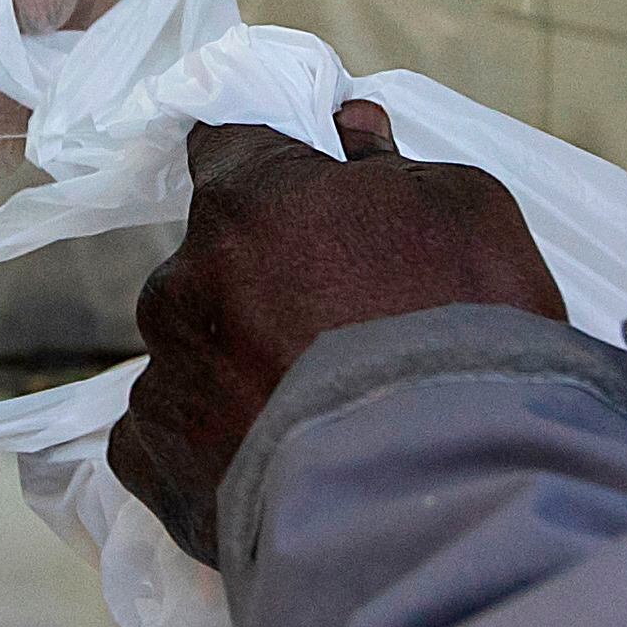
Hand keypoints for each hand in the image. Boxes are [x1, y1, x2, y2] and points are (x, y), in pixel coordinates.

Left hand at [108, 104, 565, 565]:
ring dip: (241, 373)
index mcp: (247, 200)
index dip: (274, 173)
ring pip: (194, 356)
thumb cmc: (469, 331)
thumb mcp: (467, 209)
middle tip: (343, 336)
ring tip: (324, 422)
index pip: (228, 143)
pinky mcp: (156, 474)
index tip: (309, 203)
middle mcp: (181, 282)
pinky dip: (216, 452)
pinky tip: (283, 470)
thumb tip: (348, 134)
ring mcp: (163, 382)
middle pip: (212, 263)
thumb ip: (390, 164)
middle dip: (264, 287)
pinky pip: (172, 444)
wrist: (453, 492)